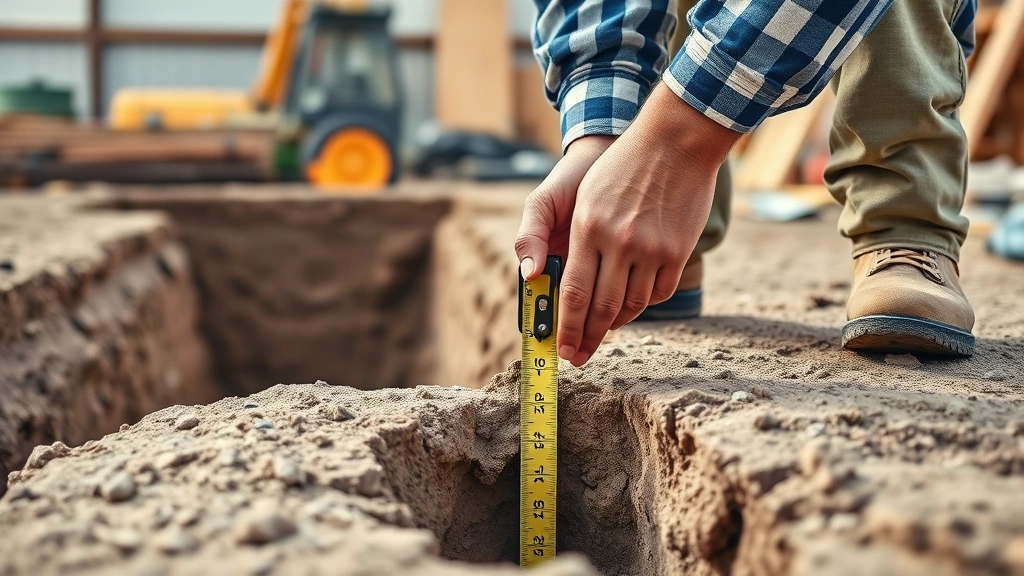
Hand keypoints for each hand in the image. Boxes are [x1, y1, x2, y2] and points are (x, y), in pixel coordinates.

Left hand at [517, 83, 739, 365]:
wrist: (672, 141)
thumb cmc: (614, 168)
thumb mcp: (570, 193)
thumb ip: (539, 233)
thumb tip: (532, 275)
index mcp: (588, 228)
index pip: (574, 293)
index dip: (567, 329)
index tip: (562, 351)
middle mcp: (620, 242)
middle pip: (602, 308)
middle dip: (587, 339)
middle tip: (578, 357)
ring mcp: (653, 248)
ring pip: (633, 305)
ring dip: (616, 323)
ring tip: (602, 330)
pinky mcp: (678, 249)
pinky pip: (659, 292)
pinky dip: (643, 304)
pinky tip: (631, 305)